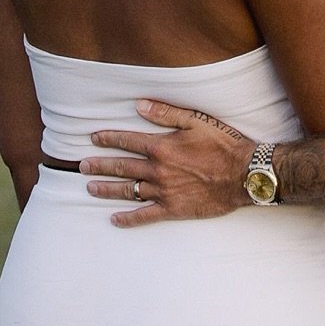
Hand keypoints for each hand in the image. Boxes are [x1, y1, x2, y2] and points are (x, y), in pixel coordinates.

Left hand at [80, 100, 255, 227]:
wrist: (243, 174)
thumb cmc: (222, 144)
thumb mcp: (195, 120)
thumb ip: (165, 113)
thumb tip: (138, 105)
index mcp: (161, 146)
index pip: (127, 141)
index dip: (109, 139)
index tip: (93, 138)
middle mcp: (158, 170)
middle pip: (122, 167)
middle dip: (100, 165)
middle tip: (81, 166)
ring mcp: (164, 192)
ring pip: (129, 191)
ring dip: (107, 189)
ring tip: (90, 188)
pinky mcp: (173, 209)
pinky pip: (145, 216)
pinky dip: (128, 219)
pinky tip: (115, 220)